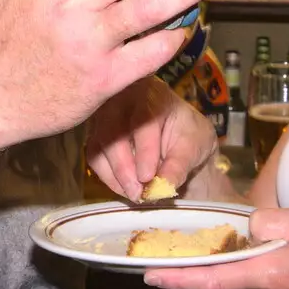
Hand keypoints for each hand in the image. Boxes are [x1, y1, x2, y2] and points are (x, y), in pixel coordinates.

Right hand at [87, 75, 218, 200]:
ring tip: (133, 193)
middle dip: (124, 166)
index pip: (143, 120)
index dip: (144, 150)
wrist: (177, 132)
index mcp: (152, 95)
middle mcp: (123, 99)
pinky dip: (107, 176)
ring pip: (99, 144)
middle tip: (137, 192)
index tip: (148, 177)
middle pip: (113, 131)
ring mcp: (106, 114)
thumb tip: (162, 188)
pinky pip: (94, 155)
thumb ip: (179, 165)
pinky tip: (124, 187)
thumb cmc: (187, 133)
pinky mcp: (97, 132)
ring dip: (114, 174)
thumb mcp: (194, 146)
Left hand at [143, 207, 288, 288]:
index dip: (179, 278)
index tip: (150, 276)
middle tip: (178, 255)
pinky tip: (272, 270)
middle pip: (223, 286)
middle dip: (202, 271)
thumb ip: (268, 222)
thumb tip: (244, 229)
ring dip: (234, 276)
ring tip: (243, 254)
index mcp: (274, 273)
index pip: (214, 278)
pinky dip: (255, 286)